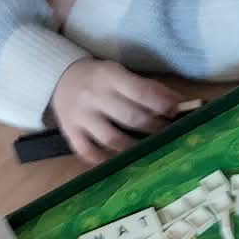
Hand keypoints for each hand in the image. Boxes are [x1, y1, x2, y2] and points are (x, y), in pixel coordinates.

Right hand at [52, 60, 181, 164]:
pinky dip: (105, 161)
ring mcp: (80, 117)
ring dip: (134, 149)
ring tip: (150, 152)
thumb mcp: (119, 73)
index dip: (161, 104)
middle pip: (129, 117)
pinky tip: (120, 165)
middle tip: (169, 135)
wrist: (60, 78)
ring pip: (112, 139)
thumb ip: (145, 87)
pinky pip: (88, 152)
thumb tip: (177, 103)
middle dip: (154, 128)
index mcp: (108, 75)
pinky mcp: (70, 133)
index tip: (177, 112)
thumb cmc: (98, 77)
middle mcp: (93, 96)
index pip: (140, 92)